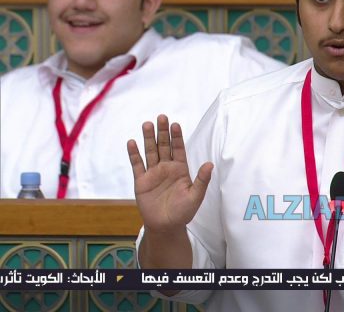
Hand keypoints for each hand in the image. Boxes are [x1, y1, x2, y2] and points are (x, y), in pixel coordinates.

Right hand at [128, 114, 212, 232]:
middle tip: (161, 117)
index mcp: (180, 169)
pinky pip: (137, 165)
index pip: (178, 149)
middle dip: (162, 132)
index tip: (175, 124)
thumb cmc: (183, 212)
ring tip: (147, 124)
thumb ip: (202, 180)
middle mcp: (166, 168)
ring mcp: (153, 173)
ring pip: (150, 152)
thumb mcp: (196, 196)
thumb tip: (210, 164)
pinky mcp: (141, 181)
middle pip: (164, 146)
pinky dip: (134, 154)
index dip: (176, 137)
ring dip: (148, 138)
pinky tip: (132, 142)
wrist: (166, 226)